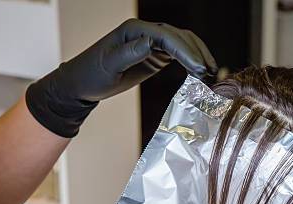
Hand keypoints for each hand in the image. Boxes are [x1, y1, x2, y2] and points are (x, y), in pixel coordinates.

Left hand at [26, 19, 216, 136]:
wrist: (82, 84)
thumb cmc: (91, 75)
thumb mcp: (108, 66)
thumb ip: (129, 54)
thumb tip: (150, 42)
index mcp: (134, 31)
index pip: (167, 36)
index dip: (186, 51)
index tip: (199, 68)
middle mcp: (145, 33)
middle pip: (179, 37)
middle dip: (197, 53)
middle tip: (209, 73)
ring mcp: (150, 43)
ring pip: (182, 44)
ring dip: (197, 56)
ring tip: (210, 74)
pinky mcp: (153, 55)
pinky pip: (177, 54)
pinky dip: (190, 62)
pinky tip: (200, 73)